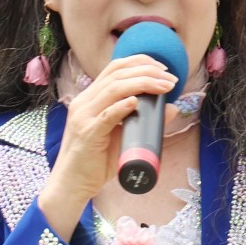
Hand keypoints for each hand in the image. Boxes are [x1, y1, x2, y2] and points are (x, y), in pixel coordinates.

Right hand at [38, 55, 177, 218]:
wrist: (73, 182)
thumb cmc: (97, 160)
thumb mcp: (124, 135)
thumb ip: (144, 120)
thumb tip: (172, 107)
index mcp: (91, 98)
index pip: (114, 69)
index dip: (139, 62)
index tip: (163, 68)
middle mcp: (85, 102)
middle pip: (117, 75)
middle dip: (147, 72)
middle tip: (171, 79)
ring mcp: (84, 116)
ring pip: (113, 89)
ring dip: (142, 84)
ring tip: (165, 87)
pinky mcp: (88, 134)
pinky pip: (106, 116)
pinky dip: (121, 107)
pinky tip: (135, 102)